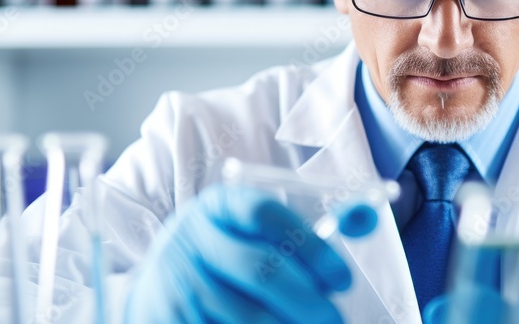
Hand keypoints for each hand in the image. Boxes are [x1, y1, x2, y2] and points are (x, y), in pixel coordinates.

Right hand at [124, 184, 351, 322]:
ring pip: (247, 316)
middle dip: (308, 301)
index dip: (312, 247)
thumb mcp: (252, 235)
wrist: (159, 290)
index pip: (266, 214)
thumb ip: (301, 237)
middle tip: (335, 319)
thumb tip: (359, 231)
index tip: (342, 278)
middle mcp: (190, 239)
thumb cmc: (226, 260)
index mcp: (217, 205)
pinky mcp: (167, 320)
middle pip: (260, 270)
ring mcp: (176, 284)